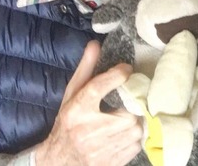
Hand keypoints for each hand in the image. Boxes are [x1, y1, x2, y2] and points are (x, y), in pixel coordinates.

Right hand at [34, 41, 142, 165]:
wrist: (61, 160)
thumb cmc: (68, 123)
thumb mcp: (72, 95)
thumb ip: (85, 69)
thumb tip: (95, 44)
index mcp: (76, 110)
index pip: (98, 87)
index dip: (117, 75)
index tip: (126, 69)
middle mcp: (88, 130)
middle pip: (126, 112)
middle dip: (129, 107)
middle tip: (124, 104)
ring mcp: (101, 149)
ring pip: (136, 128)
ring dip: (133, 122)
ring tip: (120, 120)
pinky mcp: (113, 162)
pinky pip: (137, 144)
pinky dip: (133, 137)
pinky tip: (121, 135)